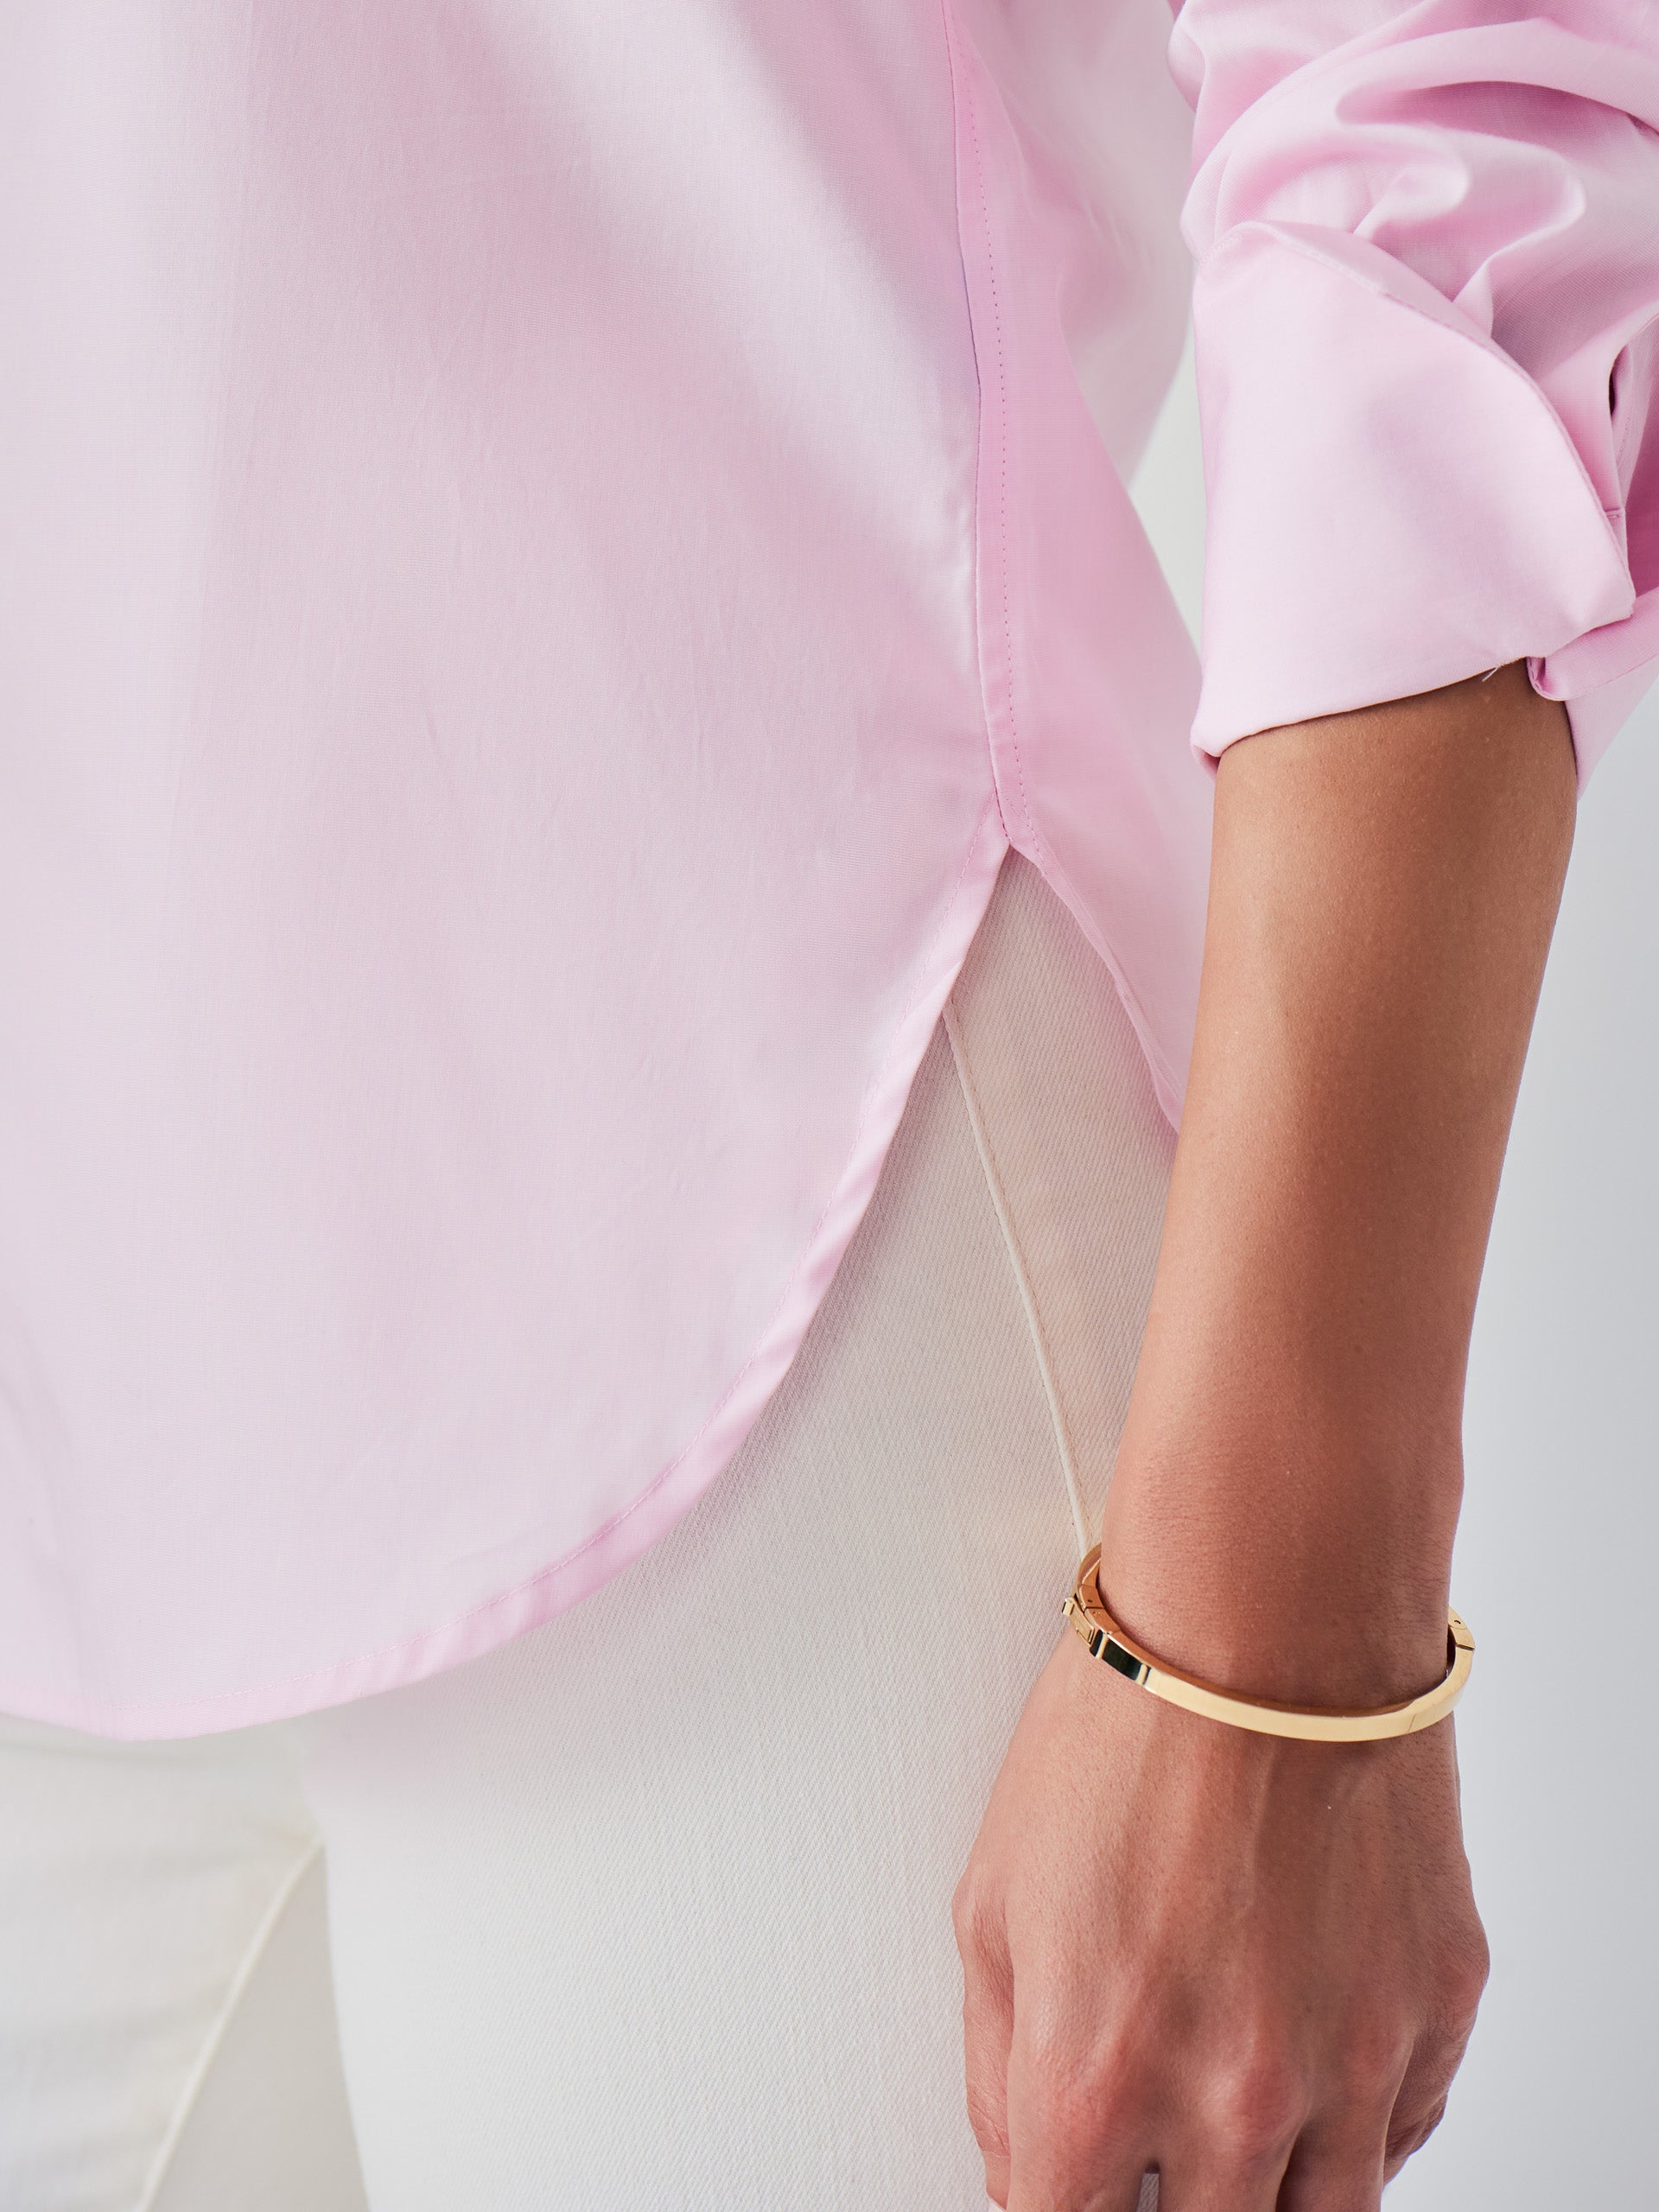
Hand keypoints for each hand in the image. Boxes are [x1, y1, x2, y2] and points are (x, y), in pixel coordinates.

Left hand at [954, 1631, 1487, 2208]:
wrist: (1267, 1622)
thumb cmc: (1127, 1732)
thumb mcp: (991, 1904)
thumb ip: (998, 2075)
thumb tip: (1023, 2169)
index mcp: (1097, 2079)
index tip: (1078, 2183)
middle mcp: (1232, 2100)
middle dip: (1168, 2199)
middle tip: (1155, 2130)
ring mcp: (1348, 2067)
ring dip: (1266, 2184)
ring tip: (1231, 2093)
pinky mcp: (1435, 2016)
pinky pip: (1400, 2137)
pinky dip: (1352, 2119)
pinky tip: (1305, 2038)